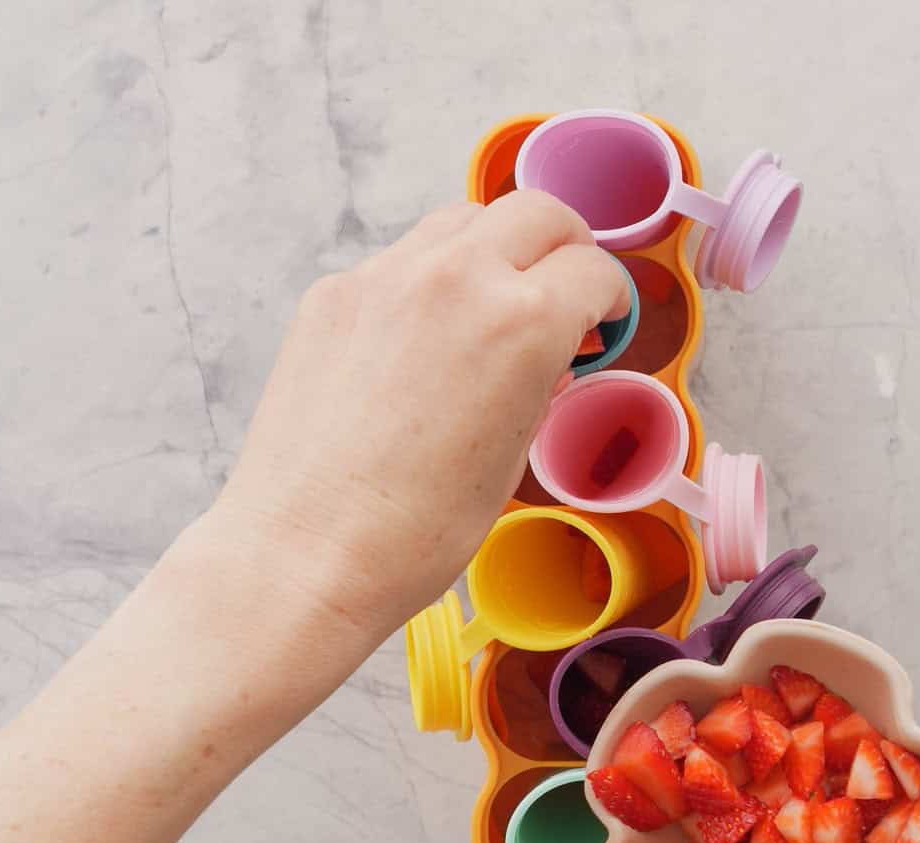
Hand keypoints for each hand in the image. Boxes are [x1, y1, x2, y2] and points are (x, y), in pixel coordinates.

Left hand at [211, 192, 628, 643]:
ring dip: (497, 249)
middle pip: (537, 214)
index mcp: (523, 323)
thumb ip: (538, 389)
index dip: (609, 300)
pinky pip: (401, 259)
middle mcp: (457, 277)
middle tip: (566, 292)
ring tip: (494, 308)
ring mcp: (386, 276)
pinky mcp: (335, 294)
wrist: (309, 552)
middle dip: (566, 248)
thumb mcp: (510, 460)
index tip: (602, 320)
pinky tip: (423, 338)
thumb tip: (547, 361)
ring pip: (465, 221)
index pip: (592, 270)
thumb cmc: (415, 531)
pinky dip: (430, 280)